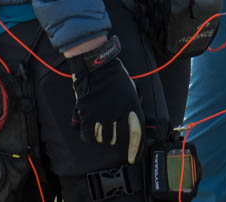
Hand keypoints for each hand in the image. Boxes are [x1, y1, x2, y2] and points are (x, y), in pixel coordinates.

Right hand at [70, 36, 142, 163]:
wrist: (97, 66)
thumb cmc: (114, 77)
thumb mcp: (131, 91)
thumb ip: (132, 108)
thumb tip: (132, 125)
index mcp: (132, 106)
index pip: (137, 134)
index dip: (135, 149)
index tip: (133, 159)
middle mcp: (119, 113)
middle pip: (119, 140)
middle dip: (118, 144)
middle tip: (114, 141)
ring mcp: (103, 114)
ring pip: (104, 138)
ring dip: (103, 136)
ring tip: (101, 125)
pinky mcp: (88, 114)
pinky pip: (89, 135)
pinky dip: (89, 135)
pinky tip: (90, 130)